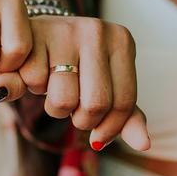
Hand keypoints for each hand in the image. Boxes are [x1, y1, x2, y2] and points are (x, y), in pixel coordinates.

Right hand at [0, 16, 149, 151]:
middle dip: (83, 120)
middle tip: (75, 109)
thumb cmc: (77, 65)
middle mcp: (97, 31)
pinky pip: (35, 85)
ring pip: (63, 100)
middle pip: (96, 104)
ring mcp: (65, 30)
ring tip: (55, 89)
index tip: (98, 134)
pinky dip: (32, 88)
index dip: (109, 128)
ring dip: (56, 108)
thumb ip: (127, 116)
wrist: (35, 33)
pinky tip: (37, 72)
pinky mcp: (34, 35)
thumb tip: (144, 145)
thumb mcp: (107, 85)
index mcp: (122, 41)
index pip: (124, 103)